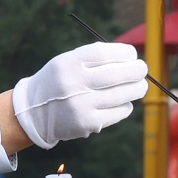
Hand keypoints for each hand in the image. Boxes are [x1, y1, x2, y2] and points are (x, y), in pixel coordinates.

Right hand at [11, 42, 147, 148]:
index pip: (103, 54)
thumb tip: (132, 58)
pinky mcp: (88, 123)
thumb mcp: (68, 62)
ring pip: (123, 95)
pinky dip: (125, 105)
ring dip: (136, 89)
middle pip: (117, 75)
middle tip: (143, 69)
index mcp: (68, 63)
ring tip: (139, 86)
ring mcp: (81, 105)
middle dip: (136, 71)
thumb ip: (95, 58)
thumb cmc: (60, 81)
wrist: (34, 112)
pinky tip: (123, 102)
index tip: (132, 54)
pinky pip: (118, 112)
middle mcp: (74, 83)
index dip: (124, 53)